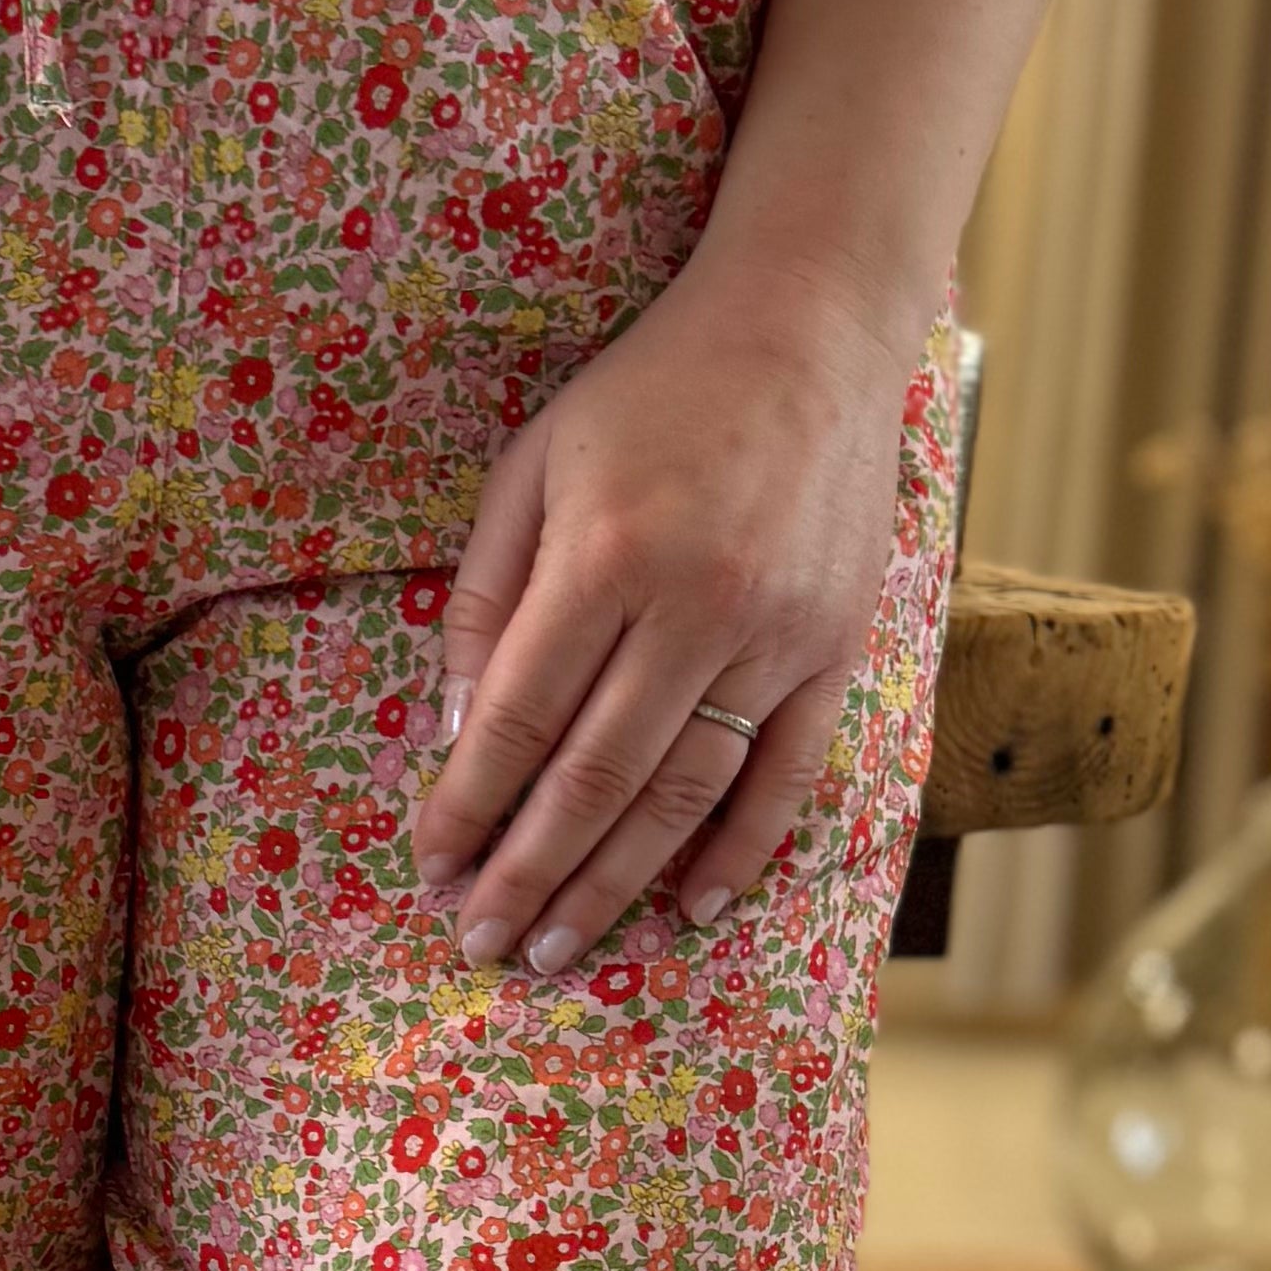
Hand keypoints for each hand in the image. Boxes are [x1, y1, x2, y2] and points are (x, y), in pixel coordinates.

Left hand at [406, 252, 926, 970]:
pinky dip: (740, 851)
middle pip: (597, 778)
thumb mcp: (532, 468)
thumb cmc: (650, 392)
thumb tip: (453, 735)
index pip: (520, 719)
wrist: (810, 323)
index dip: (469, 806)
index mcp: (605, 556)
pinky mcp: (838, 646)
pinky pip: (788, 774)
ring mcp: (777, 634)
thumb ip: (486, 600)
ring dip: (616, 884)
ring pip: (685, 794)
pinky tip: (688, 908)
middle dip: (529, 873)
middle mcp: (695, 606)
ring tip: (558, 947)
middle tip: (482, 943)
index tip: (432, 869)